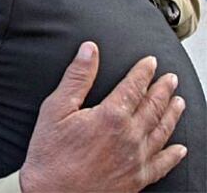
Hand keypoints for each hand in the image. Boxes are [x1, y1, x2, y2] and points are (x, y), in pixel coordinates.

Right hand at [20, 42, 186, 192]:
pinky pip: (162, 165)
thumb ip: (77, 77)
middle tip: (171, 78)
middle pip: (152, 107)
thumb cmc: (50, 153)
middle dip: (162, 89)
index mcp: (111, 116)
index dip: (143, 72)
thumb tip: (89, 50)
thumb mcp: (57, 108)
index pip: (134, 87)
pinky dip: (173, 155)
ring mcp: (136, 161)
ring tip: (179, 102)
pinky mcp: (136, 181)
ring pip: (162, 132)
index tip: (151, 62)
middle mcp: (130, 137)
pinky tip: (180, 148)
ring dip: (172, 114)